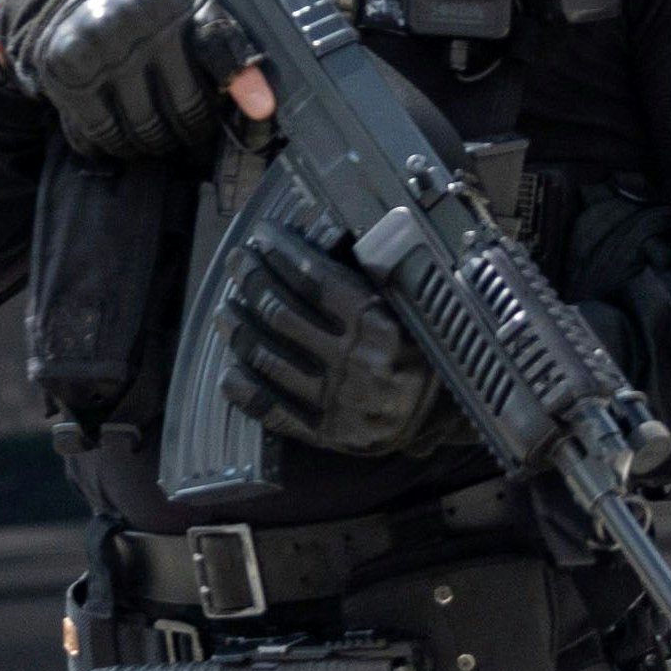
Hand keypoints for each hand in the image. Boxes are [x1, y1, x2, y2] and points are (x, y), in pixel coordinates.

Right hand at [0, 0, 273, 157]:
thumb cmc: (144, 13)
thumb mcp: (189, 12)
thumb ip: (226, 49)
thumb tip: (262, 107)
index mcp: (172, 0)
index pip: (219, 48)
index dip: (241, 85)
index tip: (262, 112)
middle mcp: (135, 22)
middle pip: (186, 112)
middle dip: (190, 129)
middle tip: (185, 126)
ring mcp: (98, 51)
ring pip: (144, 133)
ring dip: (151, 144)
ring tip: (151, 130)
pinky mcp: (66, 76)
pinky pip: (100, 136)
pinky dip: (111, 143)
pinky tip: (117, 128)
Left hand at [217, 228, 452, 457]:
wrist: (443, 415)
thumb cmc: (423, 351)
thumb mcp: (409, 309)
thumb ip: (368, 283)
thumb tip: (315, 247)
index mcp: (379, 324)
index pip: (315, 280)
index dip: (281, 253)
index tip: (262, 236)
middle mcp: (355, 360)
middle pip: (283, 313)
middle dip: (253, 281)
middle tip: (238, 264)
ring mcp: (338, 400)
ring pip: (270, 358)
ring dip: (240, 330)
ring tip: (227, 310)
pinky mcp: (328, 433)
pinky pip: (275, 410)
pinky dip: (246, 390)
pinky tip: (230, 371)